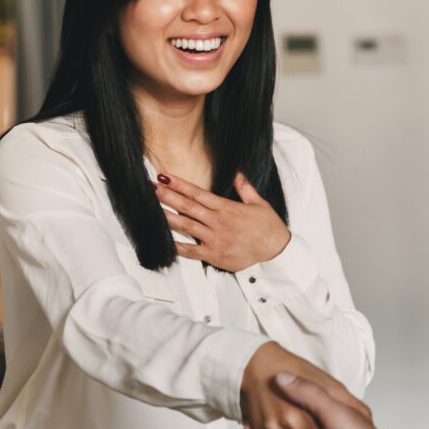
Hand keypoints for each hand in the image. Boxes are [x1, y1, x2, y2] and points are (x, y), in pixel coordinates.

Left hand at [154, 172, 290, 271]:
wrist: (276, 252)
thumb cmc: (269, 229)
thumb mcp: (259, 203)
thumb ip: (245, 187)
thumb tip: (237, 173)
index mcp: (227, 208)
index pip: (198, 193)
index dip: (180, 185)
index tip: (165, 177)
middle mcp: (218, 223)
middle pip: (188, 207)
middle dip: (168, 197)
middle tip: (152, 188)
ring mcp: (215, 240)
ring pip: (186, 226)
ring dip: (168, 216)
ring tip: (152, 209)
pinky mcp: (214, 255)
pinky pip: (191, 251)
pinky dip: (176, 246)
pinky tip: (164, 240)